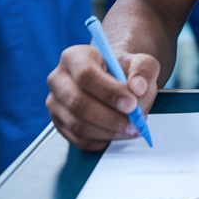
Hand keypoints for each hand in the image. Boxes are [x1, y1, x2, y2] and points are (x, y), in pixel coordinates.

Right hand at [46, 44, 160, 150]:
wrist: (113, 79)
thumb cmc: (124, 70)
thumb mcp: (140, 63)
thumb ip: (143, 71)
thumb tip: (137, 88)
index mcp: (74, 57)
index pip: (86, 75)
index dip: (109, 92)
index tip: (132, 105)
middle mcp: (58, 79)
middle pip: (78, 103)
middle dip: (109, 117)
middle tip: (134, 124)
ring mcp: (55, 103)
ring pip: (77, 124)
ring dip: (107, 132)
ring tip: (130, 130)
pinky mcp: (58, 123)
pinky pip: (77, 139)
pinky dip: (99, 141)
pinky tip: (116, 135)